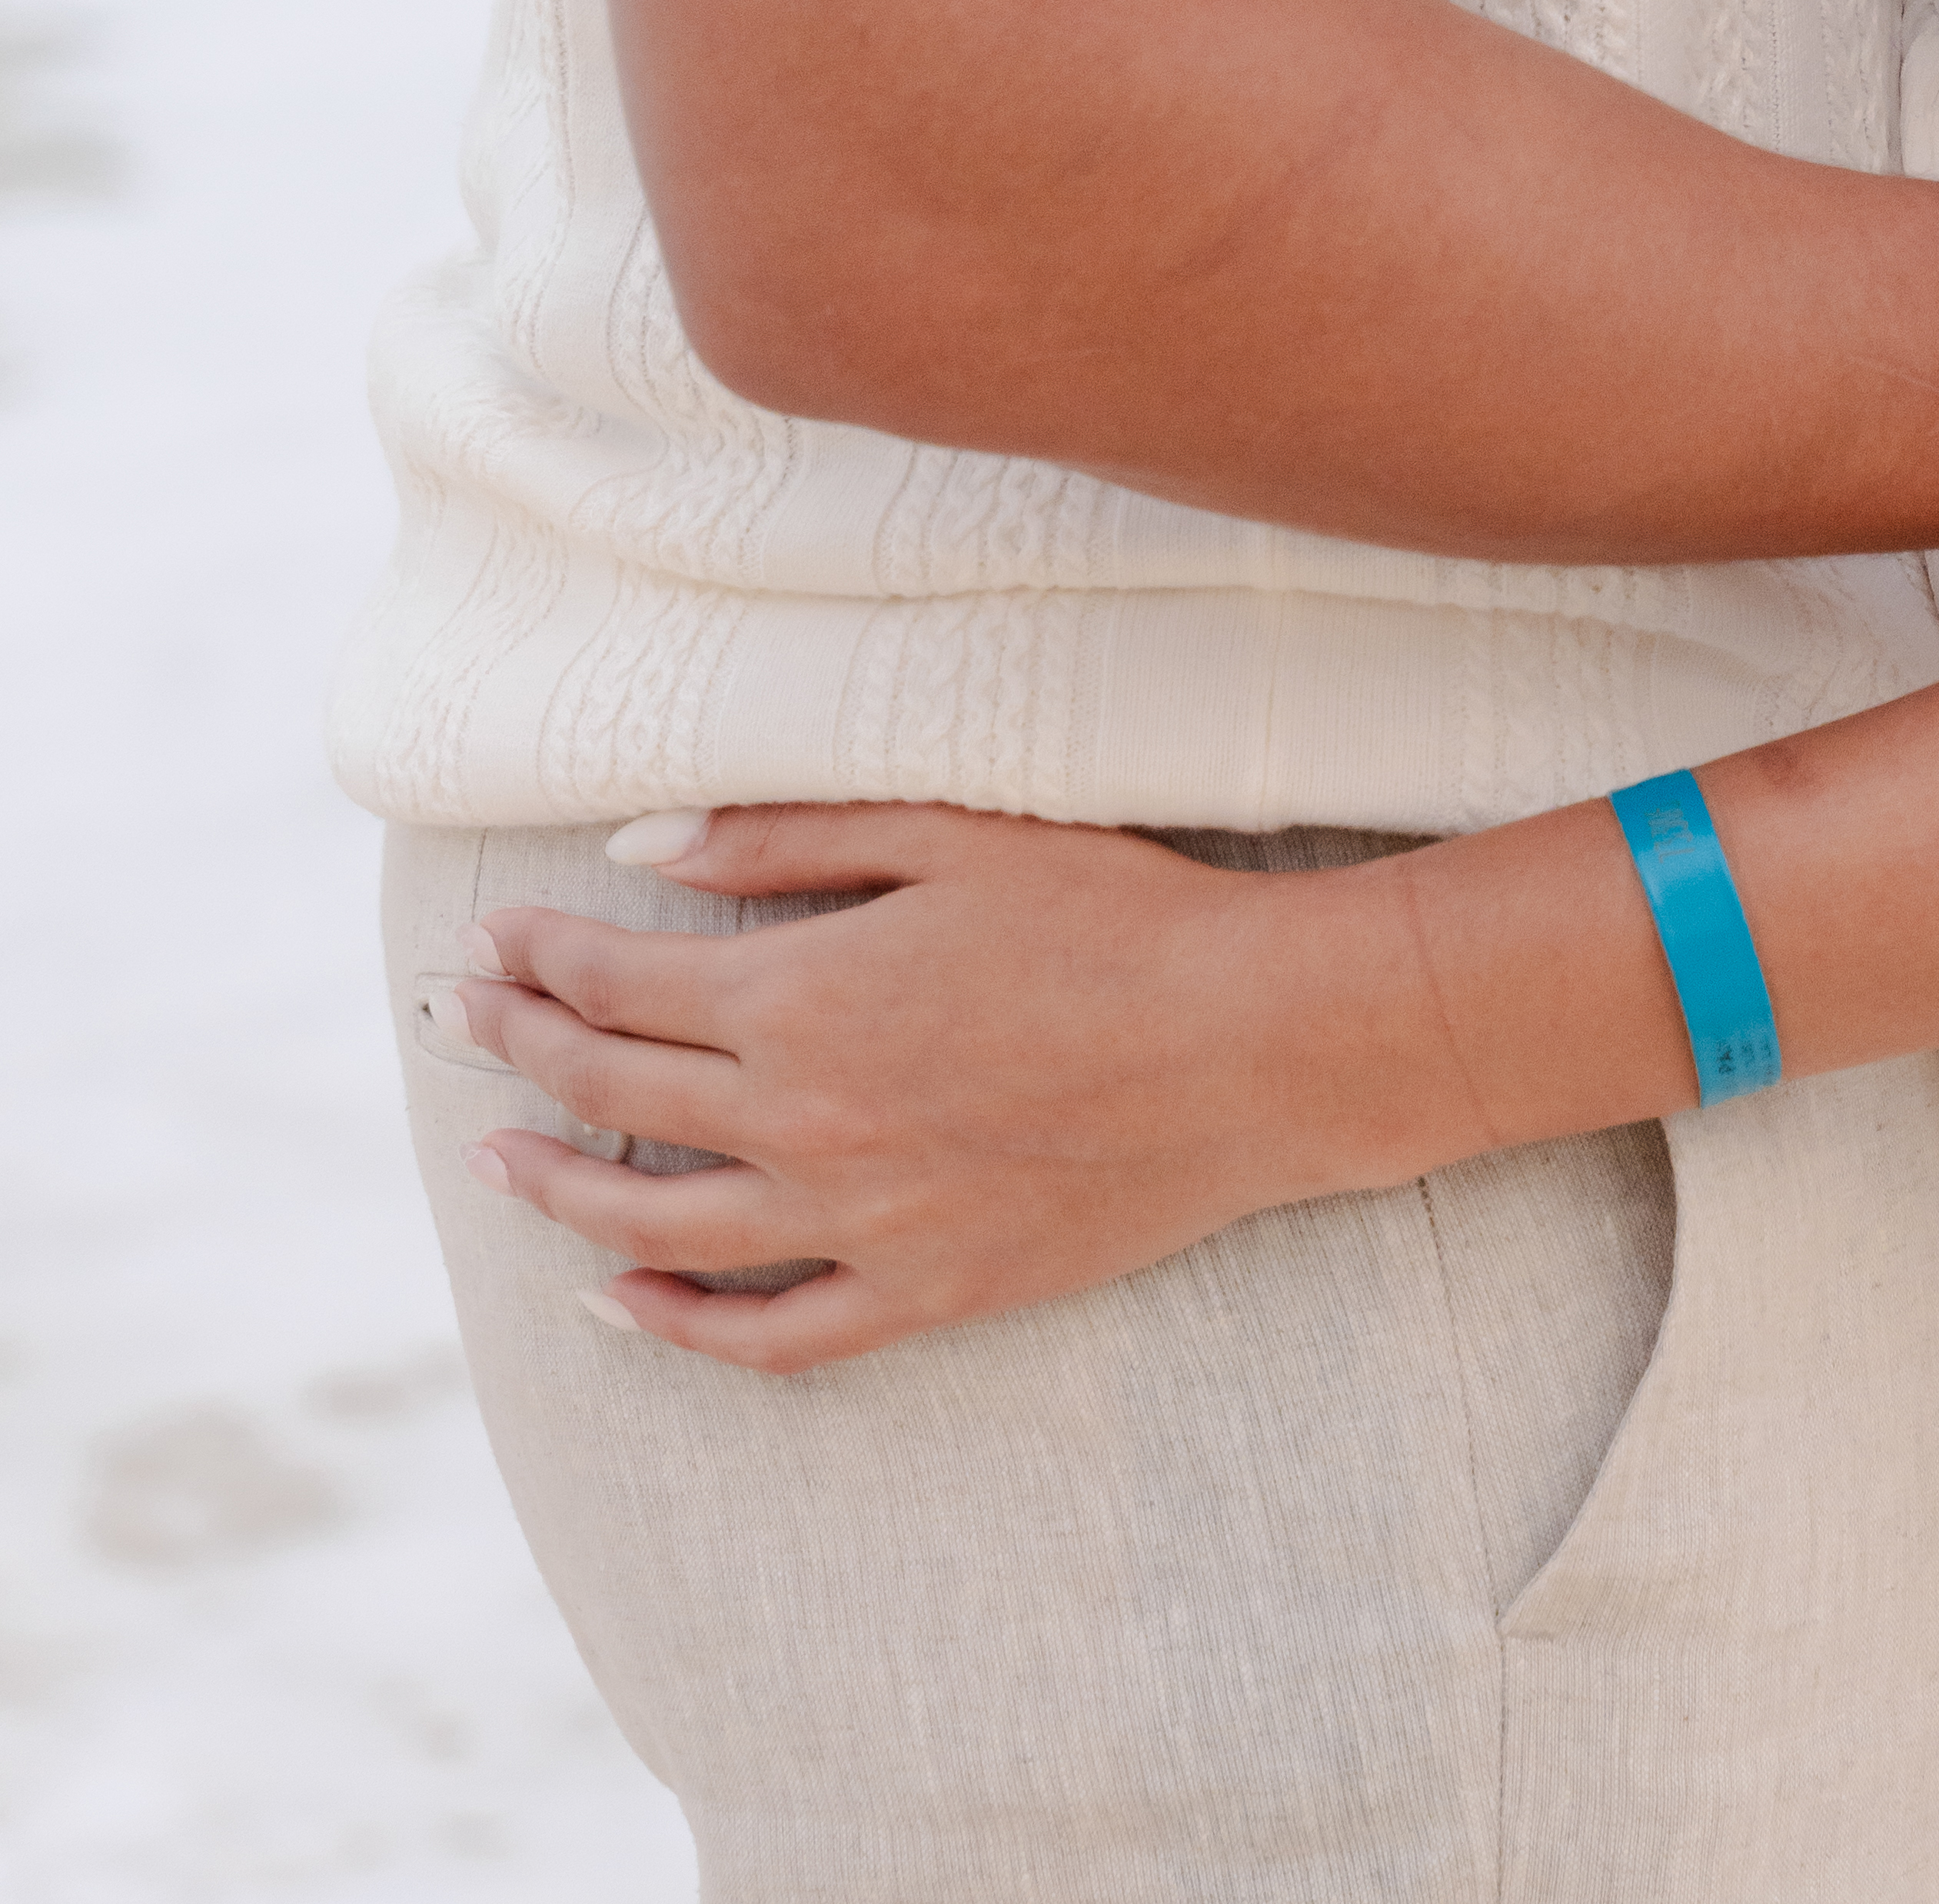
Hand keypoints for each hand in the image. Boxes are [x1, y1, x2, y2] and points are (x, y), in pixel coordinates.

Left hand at [427, 805, 1437, 1372]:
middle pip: (616, 1092)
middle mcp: (806, 1118)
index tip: (493, 938)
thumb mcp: (953, 832)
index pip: (623, 981)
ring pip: (656, 1224)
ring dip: (558, 1193)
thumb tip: (638, 847)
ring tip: (500, 1164)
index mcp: (806, 995)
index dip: (544, 957)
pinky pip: (767, 1333)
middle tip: (462, 1019)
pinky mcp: (920, 1291)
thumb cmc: (1114, 913)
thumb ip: (787, 838)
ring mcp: (858, 1219)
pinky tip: (620, 1300)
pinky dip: (674, 1325)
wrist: (1250, 1046)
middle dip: (522, 1049)